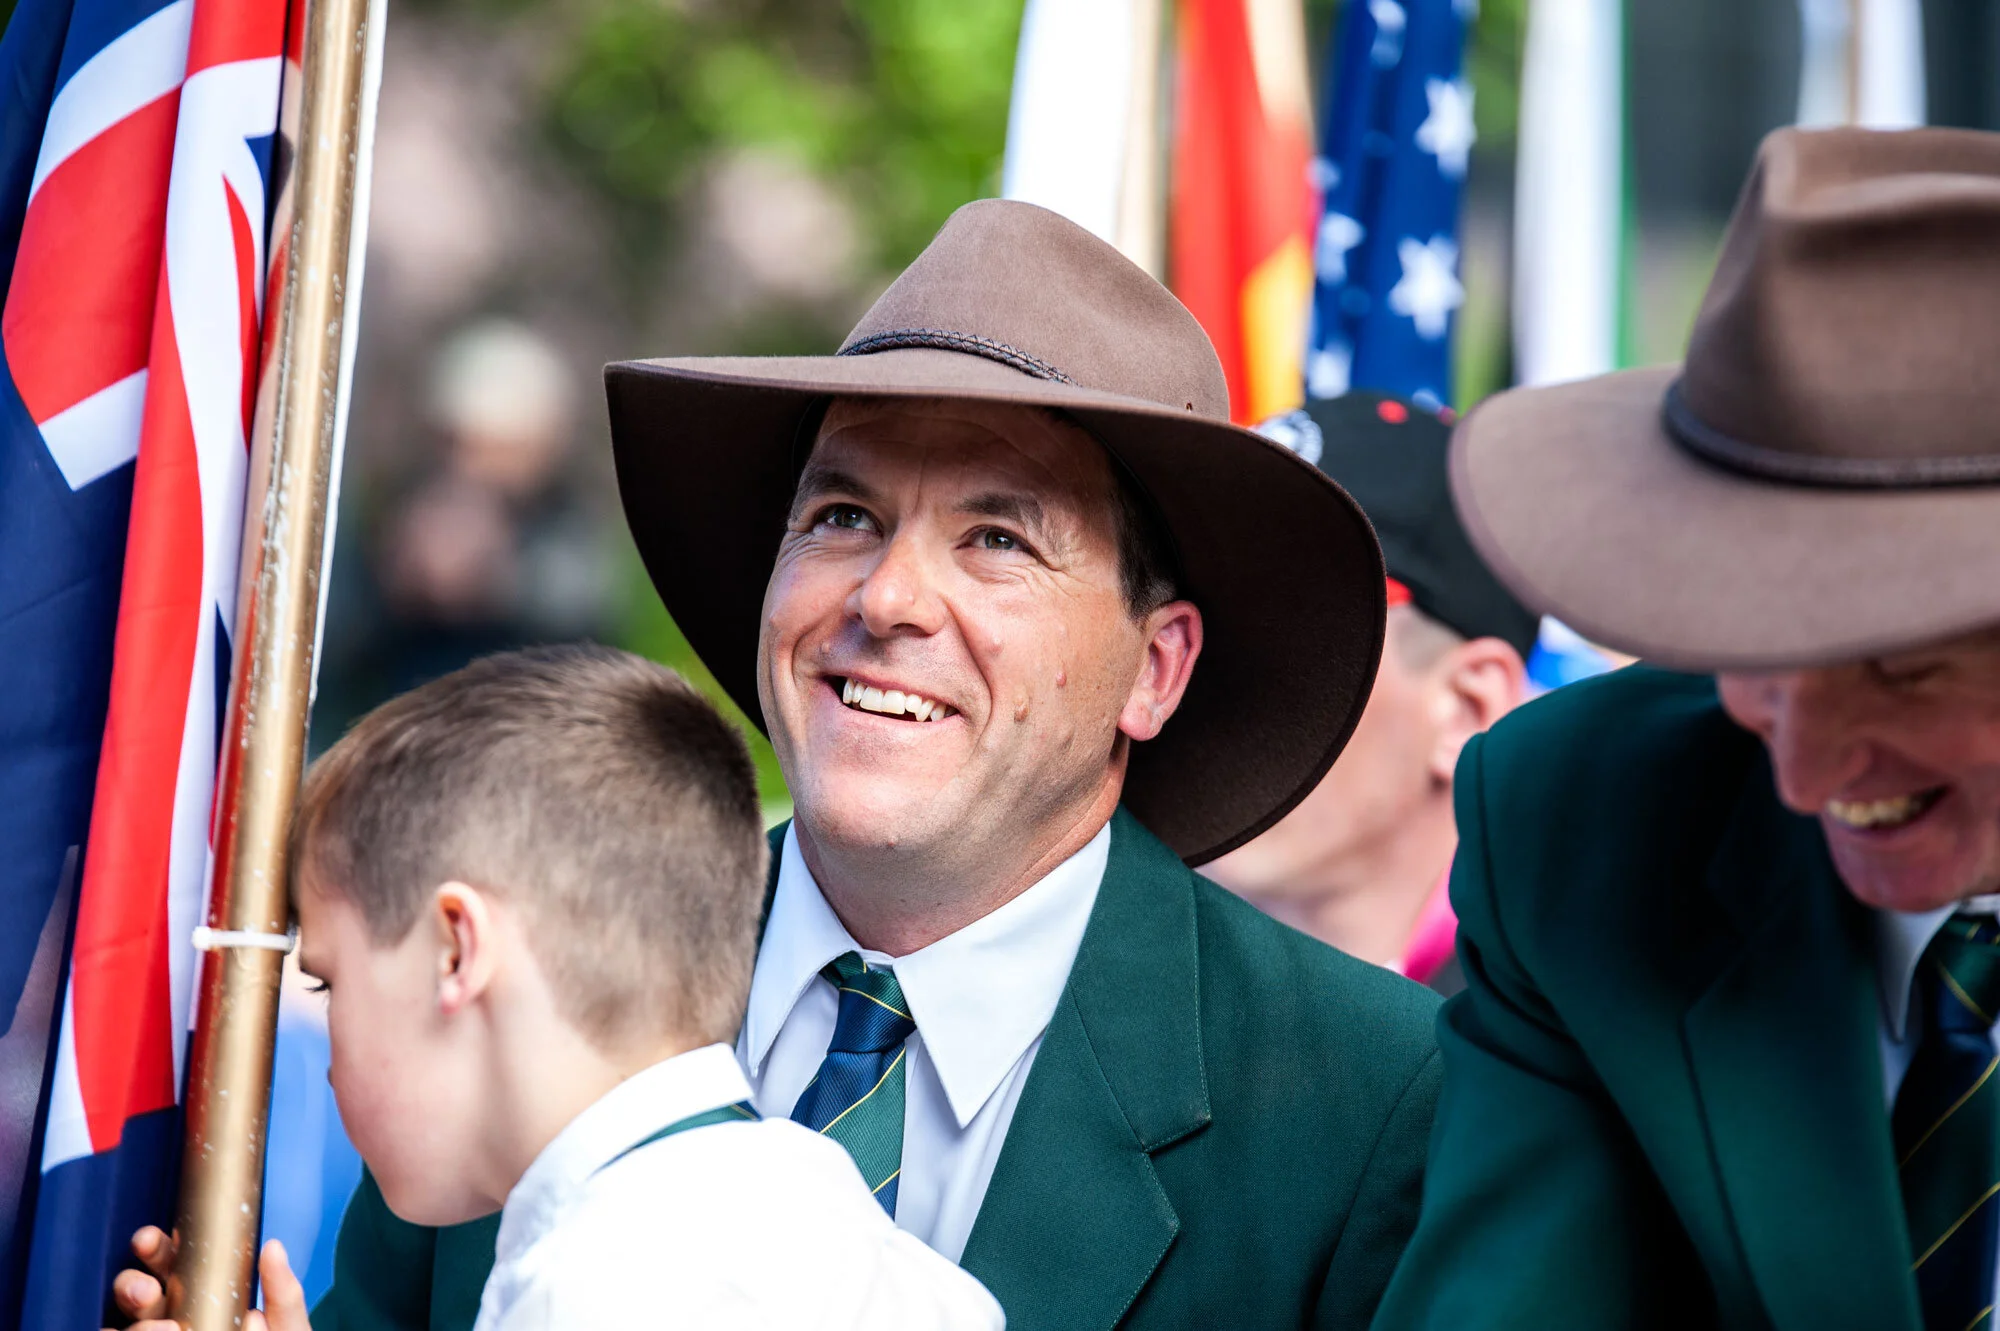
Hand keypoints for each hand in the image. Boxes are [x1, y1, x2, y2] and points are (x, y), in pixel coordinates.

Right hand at [108, 1234, 308, 1330]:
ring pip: (121, 1326)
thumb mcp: (287, 1329)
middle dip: (132, 1285)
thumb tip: (272, 1247)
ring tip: (161, 1329)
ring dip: (129, 1324)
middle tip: (146, 1292)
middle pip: (136, 1292)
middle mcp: (169, 1317)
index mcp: (202, 1296)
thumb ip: (283, 1296)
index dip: (155, 1249)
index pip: (171, 1264)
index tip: (148, 1241)